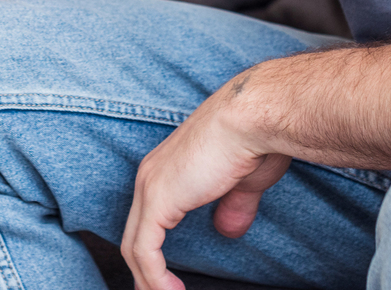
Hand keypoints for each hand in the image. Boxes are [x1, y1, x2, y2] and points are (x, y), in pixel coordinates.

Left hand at [121, 73, 292, 289]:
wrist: (254, 117)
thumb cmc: (255, 139)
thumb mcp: (244, 183)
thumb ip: (232, 205)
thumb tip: (228, 230)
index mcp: (168, 168)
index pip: (147, 219)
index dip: (153, 253)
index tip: (165, 279)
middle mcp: (150, 175)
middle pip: (134, 235)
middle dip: (144, 272)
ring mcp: (150, 186)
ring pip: (134, 248)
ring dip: (149, 281)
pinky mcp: (157, 199)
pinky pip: (144, 250)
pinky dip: (154, 278)